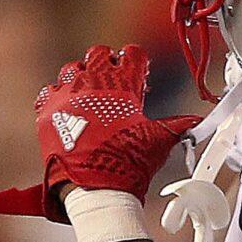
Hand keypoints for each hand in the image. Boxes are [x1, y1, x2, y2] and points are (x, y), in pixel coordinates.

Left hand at [0, 45, 200, 220]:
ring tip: (89, 95)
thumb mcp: (157, 141)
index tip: (138, 74)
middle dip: (107, 63)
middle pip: (99, 53)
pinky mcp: (48, 112)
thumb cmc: (127, 164)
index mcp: (123, 85)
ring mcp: (68, 96)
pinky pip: (49, 92)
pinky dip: (57, 97)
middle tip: (112, 81)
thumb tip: (194, 123)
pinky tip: (66, 109)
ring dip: (81, 77)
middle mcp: (93, 84)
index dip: (136, 62)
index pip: (132, 53)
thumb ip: (176, 126)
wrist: (94, 188)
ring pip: (71, 69)